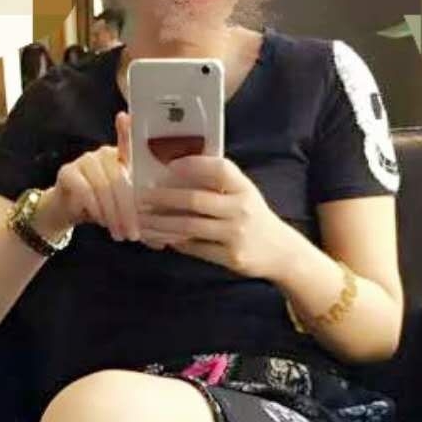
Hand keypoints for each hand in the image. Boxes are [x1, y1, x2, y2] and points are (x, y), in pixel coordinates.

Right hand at [50, 111, 140, 242]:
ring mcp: (84, 161)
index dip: (126, 129)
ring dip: (112, 215)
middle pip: (119, 179)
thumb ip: (140, 215)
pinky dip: (95, 209)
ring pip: (103, 187)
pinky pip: (85, 192)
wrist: (67, 212)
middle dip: (128, 210)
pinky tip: (99, 221)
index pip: (126, 142)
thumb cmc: (101, 207)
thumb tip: (162, 239)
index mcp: (119, 159)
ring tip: (119, 234)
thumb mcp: (124, 210)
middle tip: (133, 234)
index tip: (126, 118)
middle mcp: (102, 154)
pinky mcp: (67, 172)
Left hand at [135, 154, 288, 277]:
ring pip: (190, 227)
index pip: (219, 169)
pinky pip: (195, 247)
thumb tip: (177, 170)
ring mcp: (236, 235)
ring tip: (143, 220)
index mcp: (245, 188)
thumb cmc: (253, 217)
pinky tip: (160, 236)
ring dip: (161, 223)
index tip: (169, 165)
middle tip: (141, 196)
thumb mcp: (244, 194)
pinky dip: (175, 241)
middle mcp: (242, 209)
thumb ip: (218, 184)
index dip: (193, 165)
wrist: (280, 252)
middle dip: (163, 198)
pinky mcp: (230, 257)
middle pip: (195, 200)